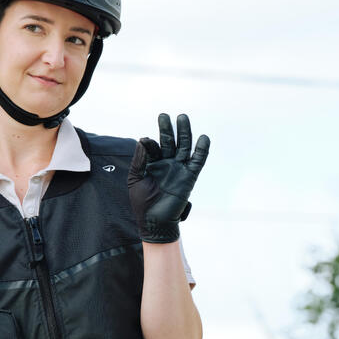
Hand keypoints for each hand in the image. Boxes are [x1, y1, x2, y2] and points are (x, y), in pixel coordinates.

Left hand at [128, 113, 209, 242]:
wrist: (154, 222)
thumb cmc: (142, 202)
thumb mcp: (135, 179)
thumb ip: (139, 160)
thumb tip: (143, 140)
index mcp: (152, 163)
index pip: (153, 147)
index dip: (150, 143)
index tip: (146, 141)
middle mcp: (167, 163)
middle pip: (170, 141)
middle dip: (168, 129)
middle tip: (165, 116)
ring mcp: (179, 169)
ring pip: (184, 146)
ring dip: (184, 133)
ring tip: (182, 118)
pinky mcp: (189, 177)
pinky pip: (198, 161)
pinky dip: (202, 150)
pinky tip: (203, 138)